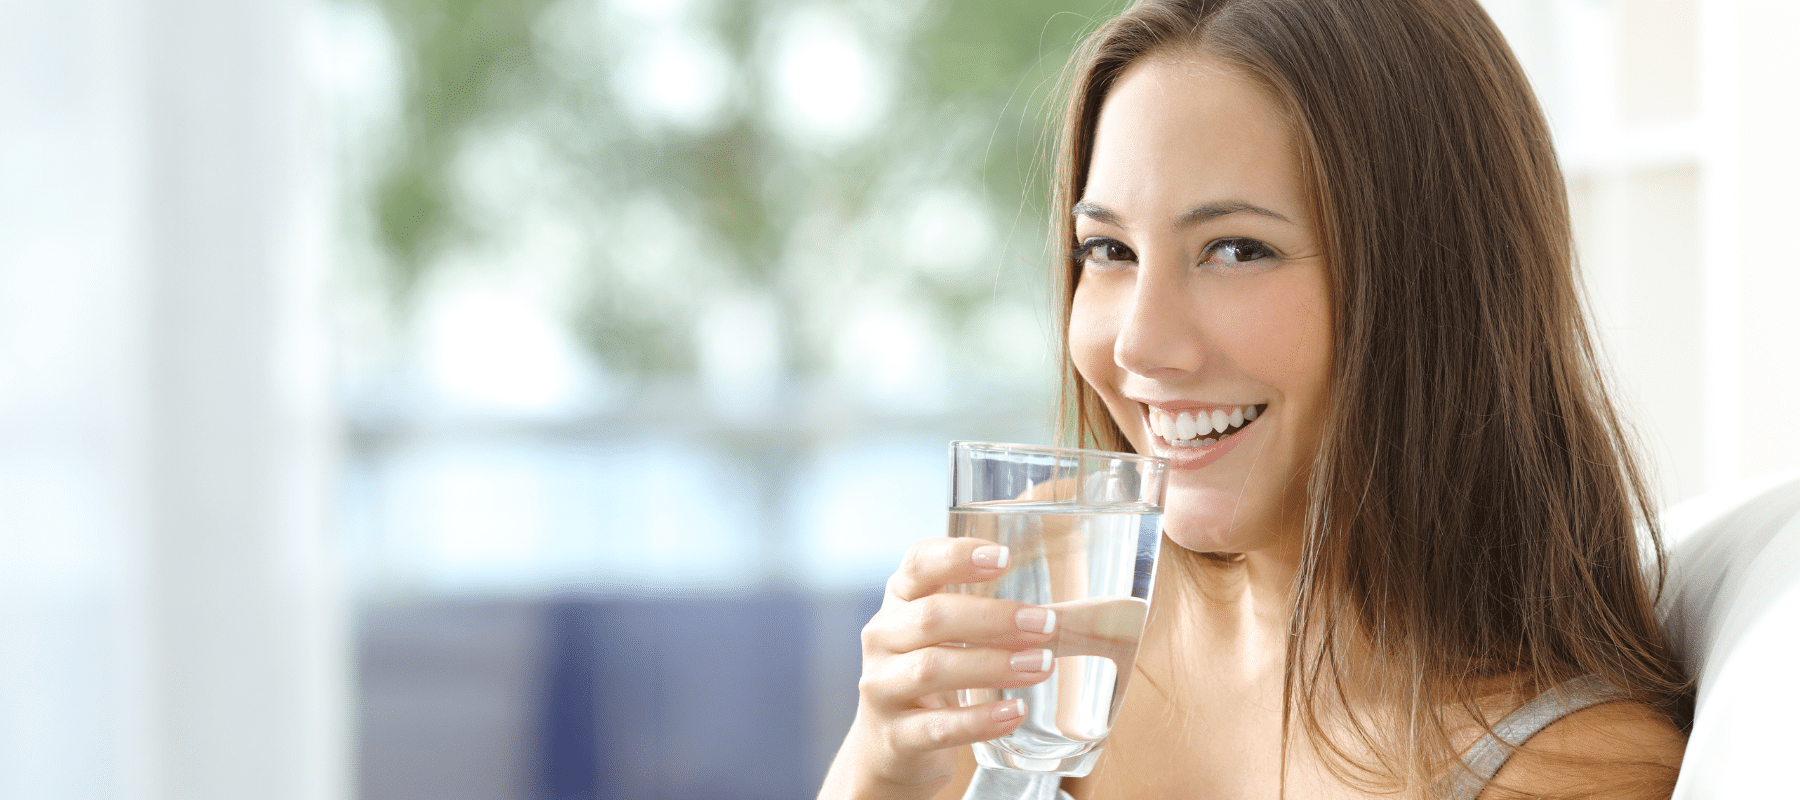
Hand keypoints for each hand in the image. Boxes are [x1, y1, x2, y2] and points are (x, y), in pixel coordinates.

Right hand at [818, 537, 1058, 799]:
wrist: (889, 745)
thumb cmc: (931, 672)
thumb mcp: (942, 631)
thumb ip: (982, 607)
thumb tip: (1062, 605)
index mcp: (899, 600)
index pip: (919, 563)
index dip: (957, 556)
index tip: (1004, 558)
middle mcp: (882, 638)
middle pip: (932, 616)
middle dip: (993, 618)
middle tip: (1046, 624)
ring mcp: (881, 688)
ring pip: (932, 669)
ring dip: (993, 664)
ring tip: (1042, 665)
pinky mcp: (894, 737)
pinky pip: (938, 727)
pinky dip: (980, 720)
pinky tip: (1015, 712)